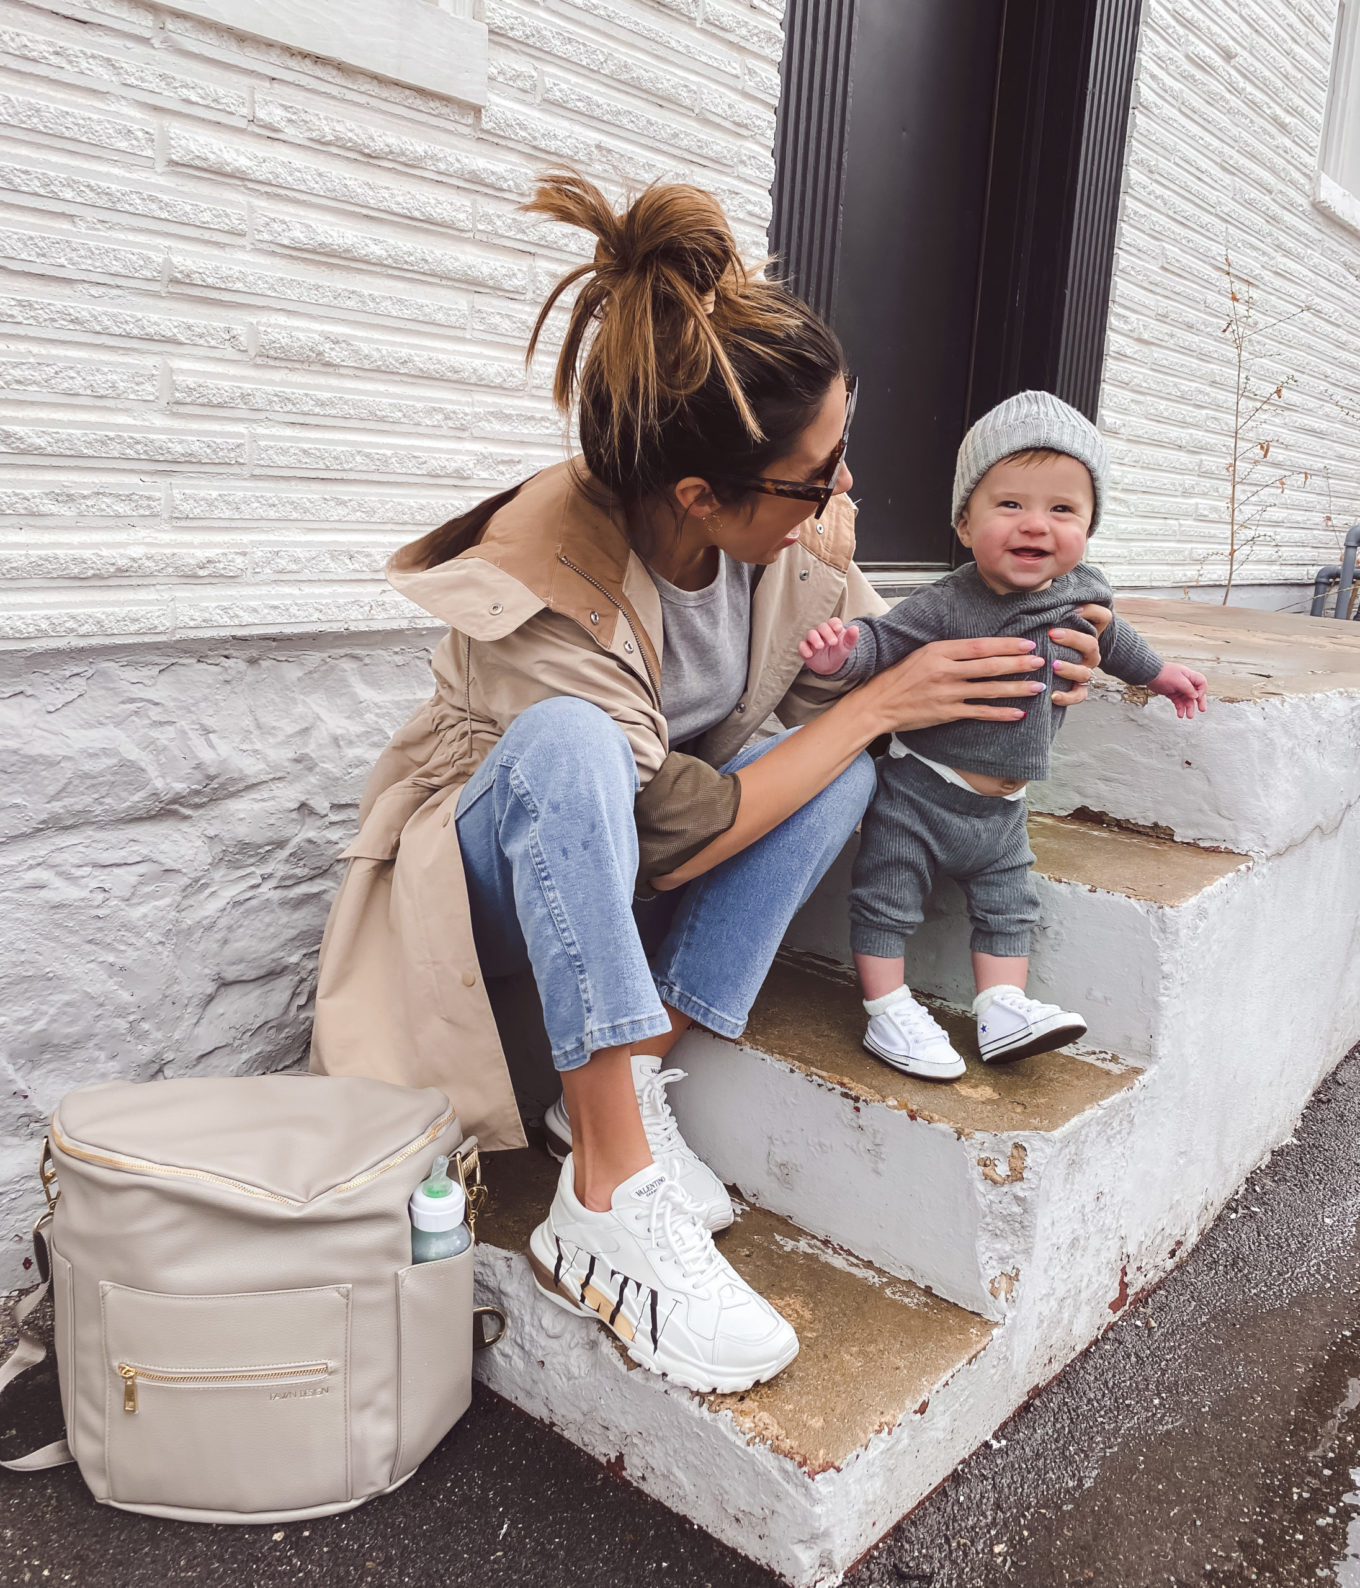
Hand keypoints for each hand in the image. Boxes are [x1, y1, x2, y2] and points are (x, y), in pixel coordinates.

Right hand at [799, 618, 859, 675]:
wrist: (830, 666)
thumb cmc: (838, 652)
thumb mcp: (847, 646)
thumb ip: (851, 638)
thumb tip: (855, 628)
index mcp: (833, 629)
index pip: (833, 622)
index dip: (834, 623)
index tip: (838, 628)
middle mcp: (821, 632)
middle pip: (822, 627)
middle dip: (827, 633)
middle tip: (833, 642)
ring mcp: (812, 640)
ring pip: (811, 634)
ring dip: (815, 639)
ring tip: (820, 646)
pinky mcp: (805, 648)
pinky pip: (802, 646)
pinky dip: (804, 649)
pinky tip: (809, 654)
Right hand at [856, 636, 1046, 733]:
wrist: (877, 704)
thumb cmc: (898, 678)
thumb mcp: (921, 654)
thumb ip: (949, 651)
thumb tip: (979, 648)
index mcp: (939, 651)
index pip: (981, 646)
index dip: (1007, 645)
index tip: (1027, 643)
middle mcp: (946, 671)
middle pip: (990, 666)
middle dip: (1019, 663)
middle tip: (1040, 661)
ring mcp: (947, 693)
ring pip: (989, 689)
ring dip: (1016, 687)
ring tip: (1037, 686)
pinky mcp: (947, 713)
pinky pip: (979, 713)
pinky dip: (1000, 713)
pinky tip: (1018, 713)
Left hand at [1047, 603, 1107, 706]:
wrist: (1063, 659)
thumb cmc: (1059, 635)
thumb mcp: (1065, 618)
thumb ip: (1064, 607)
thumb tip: (1061, 599)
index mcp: (1092, 632)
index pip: (1102, 617)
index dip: (1090, 611)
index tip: (1072, 608)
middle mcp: (1091, 653)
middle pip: (1090, 645)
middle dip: (1072, 639)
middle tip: (1052, 633)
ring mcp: (1085, 671)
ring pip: (1084, 672)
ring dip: (1069, 669)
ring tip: (1053, 665)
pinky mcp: (1078, 688)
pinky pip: (1078, 695)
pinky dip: (1067, 697)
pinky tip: (1053, 695)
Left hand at [1148, 662, 1207, 718]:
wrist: (1149, 675)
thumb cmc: (1163, 674)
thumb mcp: (1178, 681)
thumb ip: (1188, 689)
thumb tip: (1196, 696)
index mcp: (1189, 676)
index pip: (1201, 683)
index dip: (1201, 691)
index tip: (1197, 698)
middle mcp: (1185, 682)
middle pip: (1196, 693)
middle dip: (1199, 702)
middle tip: (1202, 710)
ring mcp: (1179, 688)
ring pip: (1187, 700)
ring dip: (1188, 708)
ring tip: (1188, 716)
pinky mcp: (1172, 694)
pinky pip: (1179, 702)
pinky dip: (1180, 708)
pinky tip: (1180, 714)